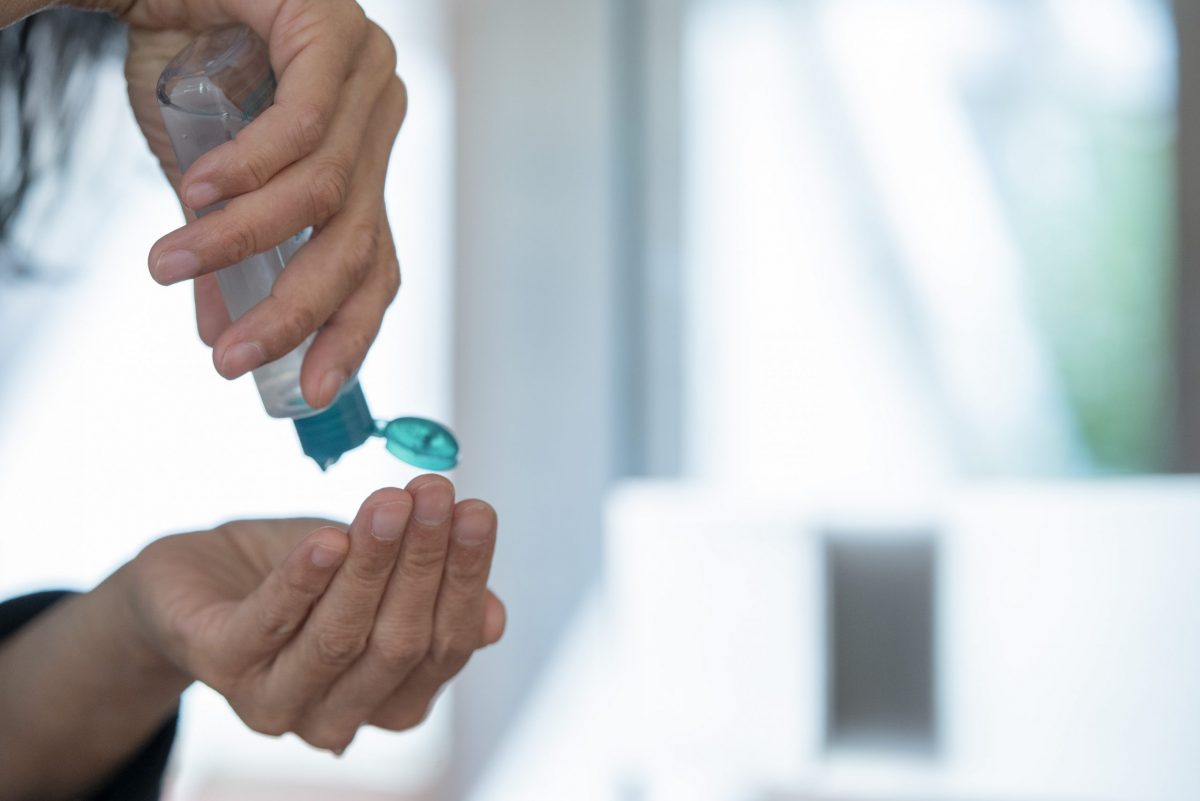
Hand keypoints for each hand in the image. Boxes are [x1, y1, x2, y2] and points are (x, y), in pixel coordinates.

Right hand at [116, 0, 405, 408]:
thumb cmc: (185, 55)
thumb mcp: (207, 175)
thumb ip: (226, 253)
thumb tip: (222, 338)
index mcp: (363, 157)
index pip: (377, 263)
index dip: (350, 333)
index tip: (314, 392)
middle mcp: (378, 117)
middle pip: (360, 243)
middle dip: (296, 313)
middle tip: (231, 362)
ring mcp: (367, 72)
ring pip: (328, 192)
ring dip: (242, 242)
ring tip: (170, 267)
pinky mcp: (334, 30)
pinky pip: (302, 125)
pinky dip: (248, 170)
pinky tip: (197, 195)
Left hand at [125, 476, 504, 751]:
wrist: (199, 575)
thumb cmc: (302, 575)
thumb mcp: (376, 577)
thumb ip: (428, 596)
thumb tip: (493, 619)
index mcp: (389, 699)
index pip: (445, 646)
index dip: (465, 579)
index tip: (477, 512)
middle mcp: (337, 715)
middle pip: (398, 643)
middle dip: (424, 561)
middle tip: (438, 493)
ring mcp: (274, 698)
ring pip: (340, 636)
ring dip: (372, 562)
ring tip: (391, 501)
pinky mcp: (218, 663)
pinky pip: (270, 621)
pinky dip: (302, 580)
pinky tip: (326, 540)